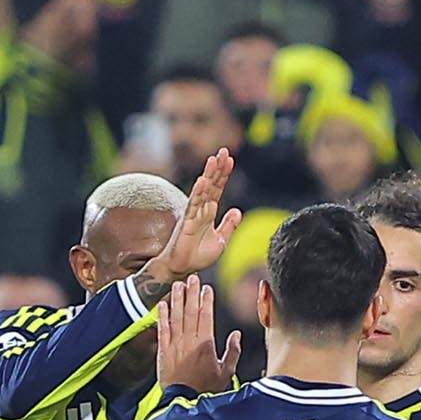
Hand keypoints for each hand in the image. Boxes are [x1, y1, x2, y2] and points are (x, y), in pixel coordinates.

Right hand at [138, 149, 240, 294]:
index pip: (217, 189)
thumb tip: (237, 210)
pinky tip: (202, 181)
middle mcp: (201, 209)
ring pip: (202, 190)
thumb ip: (229, 225)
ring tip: (214, 159)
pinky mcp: (187, 222)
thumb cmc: (198, 256)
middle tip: (223, 151)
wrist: (183, 268)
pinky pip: (193, 205)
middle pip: (211, 184)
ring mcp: (193, 214)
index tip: (230, 159)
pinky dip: (198, 193)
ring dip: (208, 174)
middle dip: (217, 168)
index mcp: (209, 212)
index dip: (224, 174)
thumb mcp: (221, 240)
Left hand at [156, 276, 239, 392]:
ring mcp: (175, 345)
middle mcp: (189, 341)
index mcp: (206, 344)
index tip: (207, 287)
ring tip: (178, 284)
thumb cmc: (206, 389)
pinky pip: (162, 329)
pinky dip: (162, 316)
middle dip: (192, 293)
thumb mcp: (226, 372)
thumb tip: (237, 335)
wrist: (183, 401)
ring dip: (177, 299)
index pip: (206, 316)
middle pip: (191, 312)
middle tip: (192, 278)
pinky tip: (163, 303)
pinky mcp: (163, 351)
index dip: (206, 300)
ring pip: (176, 317)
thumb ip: (232, 352)